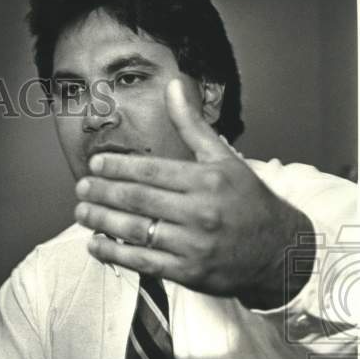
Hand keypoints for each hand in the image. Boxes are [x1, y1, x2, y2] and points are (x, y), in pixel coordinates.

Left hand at [74, 78, 312, 308]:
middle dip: (103, 192)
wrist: (279, 251)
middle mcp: (200, 212)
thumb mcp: (225, 159)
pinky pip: (142, 262)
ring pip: (135, 231)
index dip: (118, 167)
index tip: (96, 164)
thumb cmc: (248, 202)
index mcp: (208, 181)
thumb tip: (173, 86)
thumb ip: (193, 125)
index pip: (151, 171)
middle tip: (81, 187)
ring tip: (82, 212)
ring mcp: (193, 245)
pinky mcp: (188, 272)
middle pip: (137, 200)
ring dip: (102, 221)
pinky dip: (114, 253)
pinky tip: (95, 244)